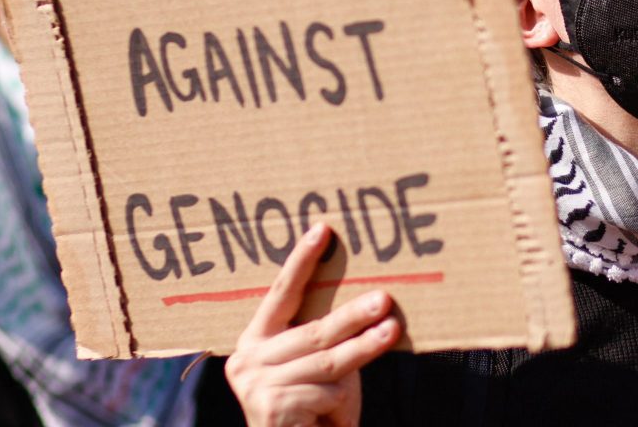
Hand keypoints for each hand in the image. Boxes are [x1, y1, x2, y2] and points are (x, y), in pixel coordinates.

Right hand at [225, 224, 400, 426]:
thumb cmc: (314, 406)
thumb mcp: (319, 364)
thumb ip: (327, 335)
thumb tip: (372, 296)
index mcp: (256, 338)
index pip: (282, 293)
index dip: (301, 261)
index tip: (322, 229)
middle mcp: (247, 359)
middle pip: (314, 330)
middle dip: (353, 314)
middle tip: (384, 299)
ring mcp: (256, 385)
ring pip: (327, 361)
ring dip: (365, 348)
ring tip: (391, 332)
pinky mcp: (271, 409)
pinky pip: (326, 392)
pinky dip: (341, 402)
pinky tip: (334, 416)